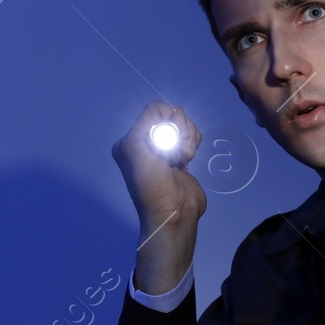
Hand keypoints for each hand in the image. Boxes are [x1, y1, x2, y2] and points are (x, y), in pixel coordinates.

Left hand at [112, 102, 205, 293]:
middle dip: (179, 131)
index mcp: (131, 139)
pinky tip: (187, 159)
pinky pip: (193, 137)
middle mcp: (147, 142)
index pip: (155, 111)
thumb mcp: (136, 146)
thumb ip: (147, 121)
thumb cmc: (151, 183)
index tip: (166, 142)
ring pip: (185, 126)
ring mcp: (166, 149)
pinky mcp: (183, 156)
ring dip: (188, 140)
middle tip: (175, 153)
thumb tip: (168, 111)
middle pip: (173, 116)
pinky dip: (194, 144)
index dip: (167, 121)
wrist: (174, 213)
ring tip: (182, 159)